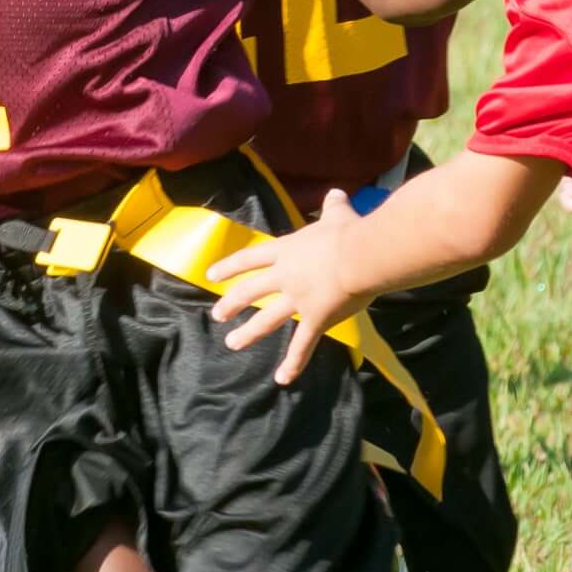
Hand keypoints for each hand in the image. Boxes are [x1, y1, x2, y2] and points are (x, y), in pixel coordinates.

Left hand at [204, 189, 365, 386]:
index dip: (230, 267)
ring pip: (267, 319)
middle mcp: (285, 276)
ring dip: (248, 333)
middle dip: (232, 304)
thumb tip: (336, 192)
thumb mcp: (338, 214)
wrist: (360, 255)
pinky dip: (292, 363)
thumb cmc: (349, 232)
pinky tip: (282, 379)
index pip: (251, 258)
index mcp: (287, 251)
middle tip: (216, 315)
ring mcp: (297, 300)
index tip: (211, 276)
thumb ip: (333, 205)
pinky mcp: (315, 320)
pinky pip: (302, 345)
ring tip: (232, 343)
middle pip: (251, 291)